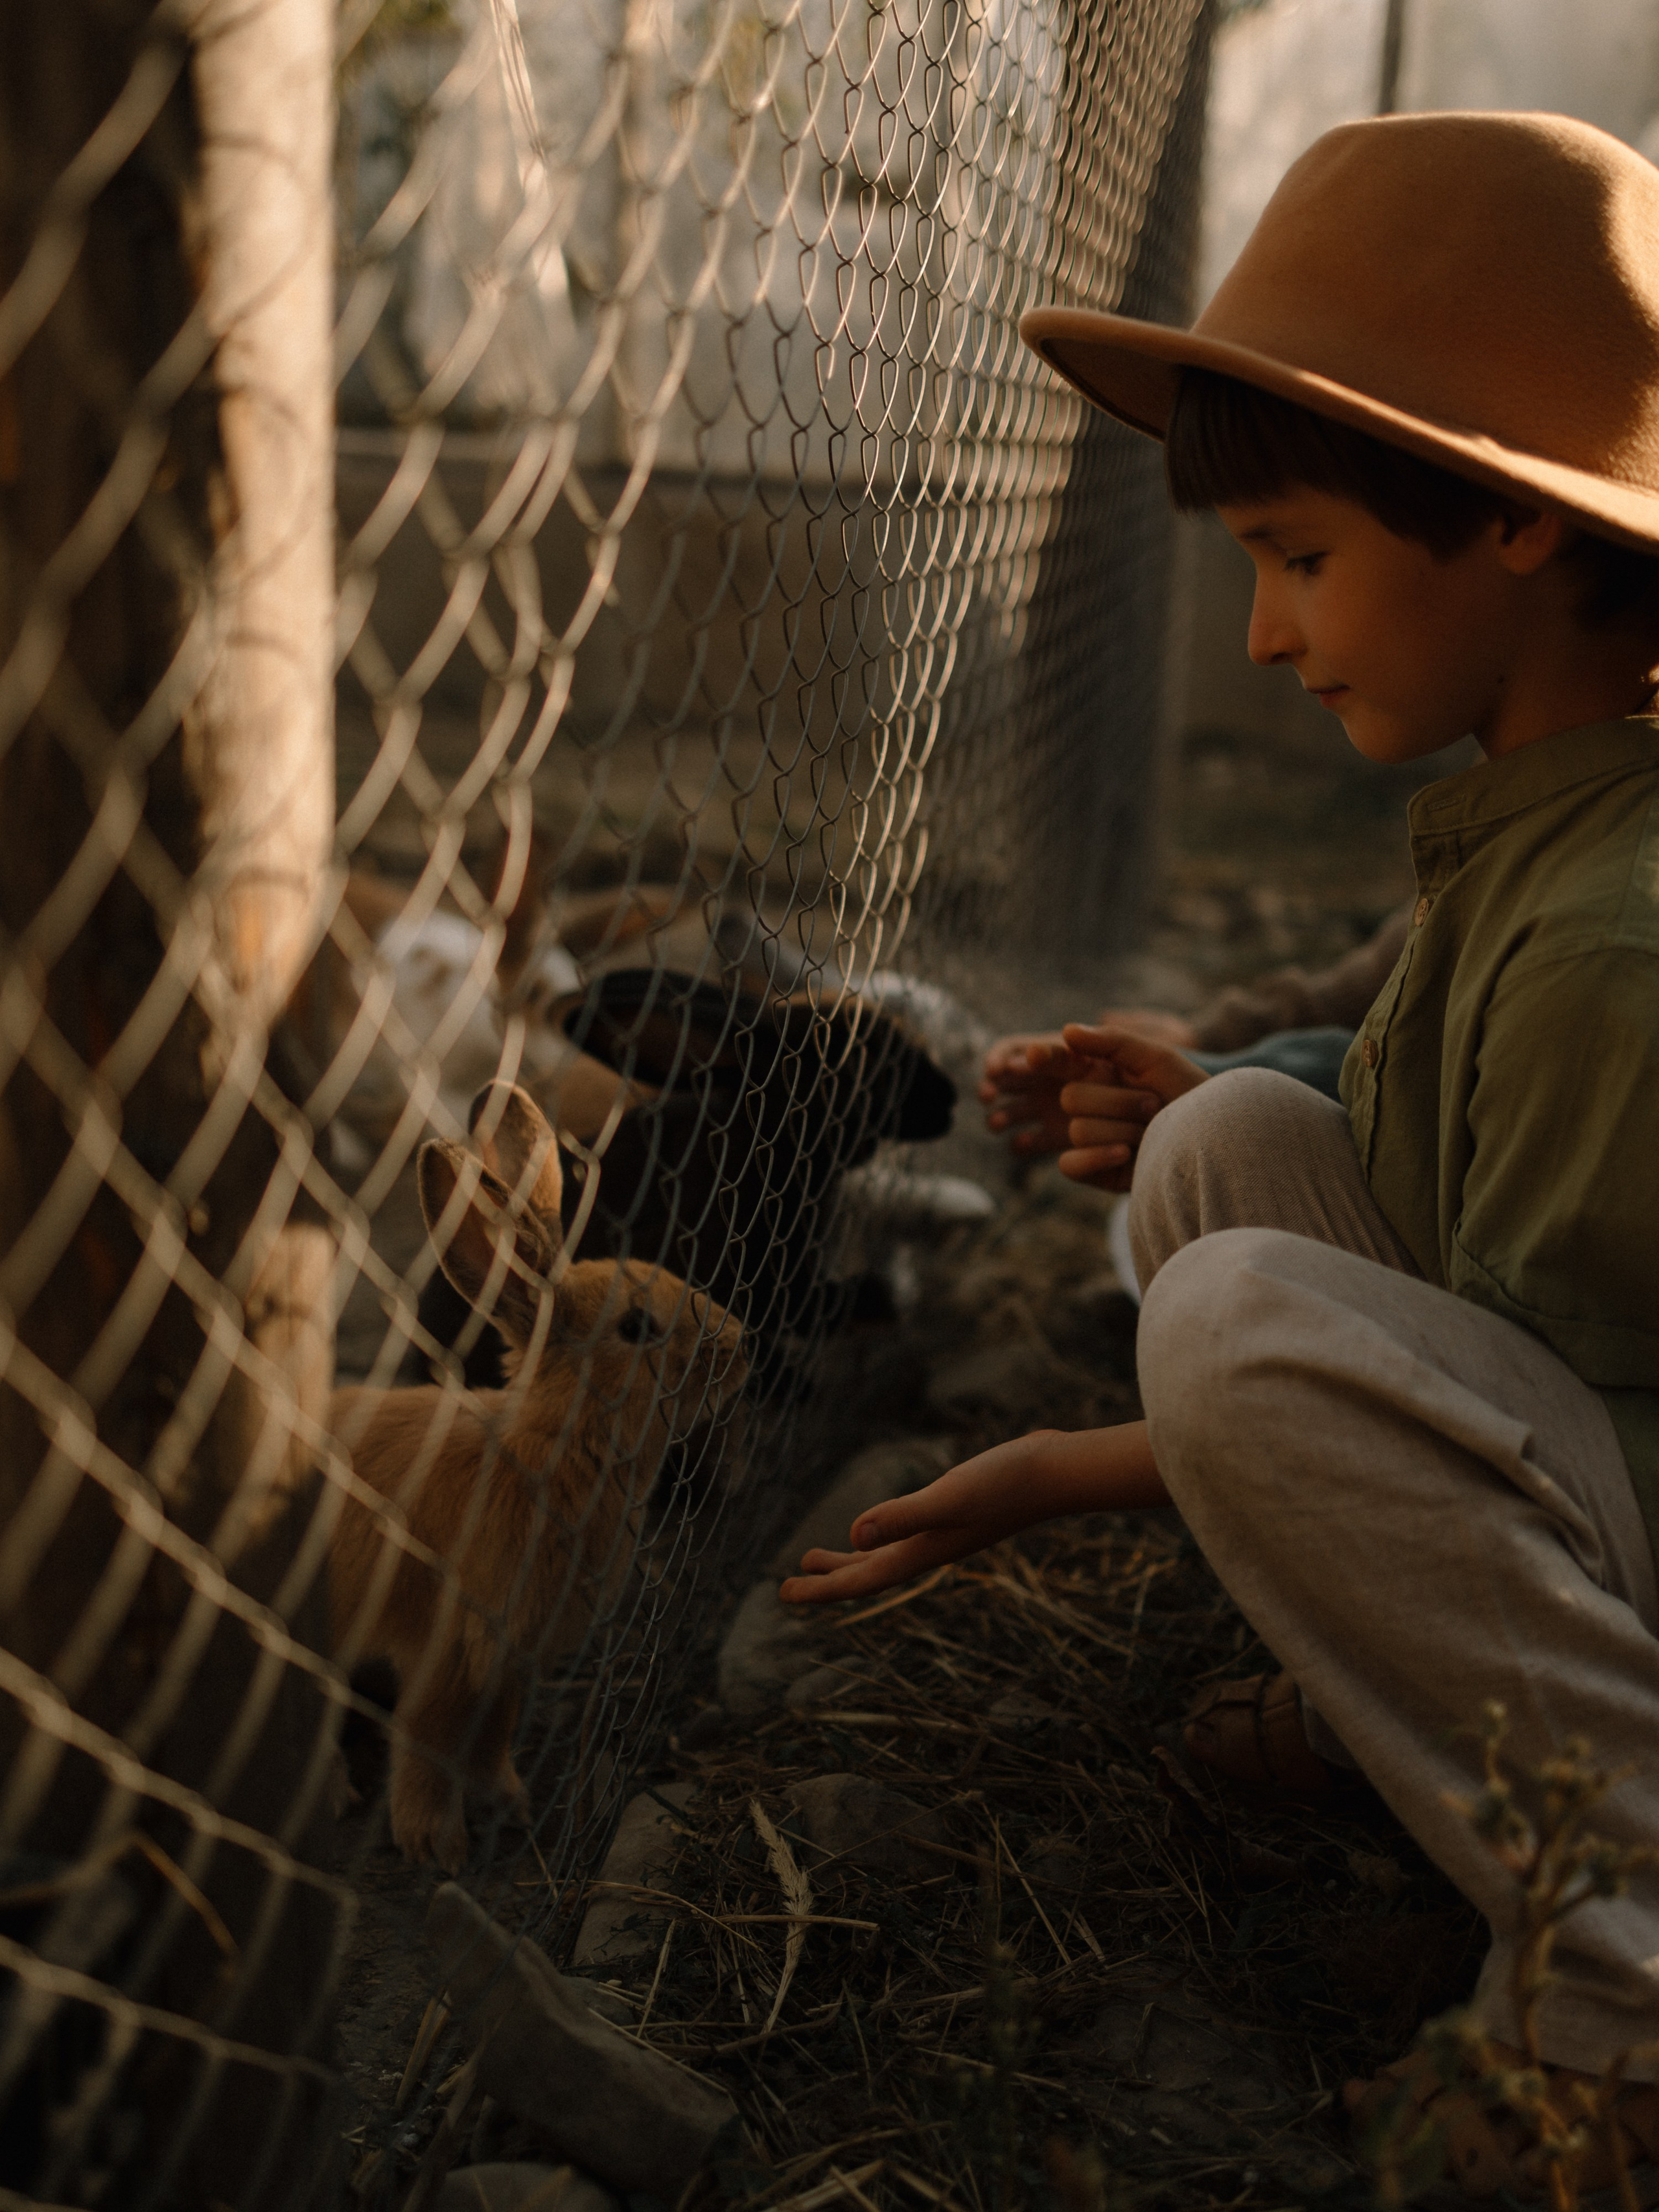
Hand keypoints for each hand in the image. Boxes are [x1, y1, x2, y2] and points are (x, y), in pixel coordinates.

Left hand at [779, 1420, 1168, 1606]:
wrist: (1059, 1470)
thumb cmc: (1008, 1483)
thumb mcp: (949, 1496)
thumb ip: (903, 1514)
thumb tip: (854, 1533)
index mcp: (923, 1551)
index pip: (862, 1578)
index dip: (821, 1588)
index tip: (782, 1593)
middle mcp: (931, 1547)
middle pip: (868, 1572)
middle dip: (828, 1580)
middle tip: (787, 1585)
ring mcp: (945, 1531)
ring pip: (886, 1553)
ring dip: (851, 1559)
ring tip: (818, 1555)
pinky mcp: (957, 1509)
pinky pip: (907, 1531)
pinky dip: (884, 1533)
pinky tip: (882, 1521)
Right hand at [1039, 1022, 1210, 1190]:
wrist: (1212, 1139)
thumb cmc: (1189, 1092)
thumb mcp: (1157, 1056)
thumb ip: (1112, 1040)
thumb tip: (1066, 1031)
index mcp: (1097, 1070)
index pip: (1057, 1061)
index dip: (1043, 1058)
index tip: (1034, 1054)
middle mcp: (1088, 1102)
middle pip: (1071, 1097)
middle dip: (1117, 1101)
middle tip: (1152, 1104)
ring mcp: (1087, 1137)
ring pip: (1077, 1129)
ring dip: (1123, 1129)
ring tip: (1152, 1131)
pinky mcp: (1091, 1169)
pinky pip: (1070, 1165)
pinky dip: (1098, 1158)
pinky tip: (1126, 1154)